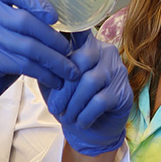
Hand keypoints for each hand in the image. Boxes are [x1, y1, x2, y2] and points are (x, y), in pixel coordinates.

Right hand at [0, 0, 77, 122]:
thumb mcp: (4, 36)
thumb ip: (24, 26)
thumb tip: (63, 26)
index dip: (35, 0)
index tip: (55, 17)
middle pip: (25, 20)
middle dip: (53, 38)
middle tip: (70, 52)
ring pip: (27, 46)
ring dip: (53, 60)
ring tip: (69, 71)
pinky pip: (21, 63)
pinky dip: (43, 73)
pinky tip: (54, 80)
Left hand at [40, 30, 131, 155]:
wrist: (91, 131)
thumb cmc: (70, 102)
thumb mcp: (54, 83)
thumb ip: (47, 67)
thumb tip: (36, 57)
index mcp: (87, 44)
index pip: (78, 31)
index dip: (66, 30)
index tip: (49, 38)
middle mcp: (106, 52)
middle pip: (81, 59)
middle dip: (64, 87)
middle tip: (55, 107)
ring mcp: (118, 71)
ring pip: (90, 81)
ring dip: (74, 104)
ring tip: (66, 117)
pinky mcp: (124, 92)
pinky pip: (100, 101)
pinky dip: (86, 114)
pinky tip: (80, 122)